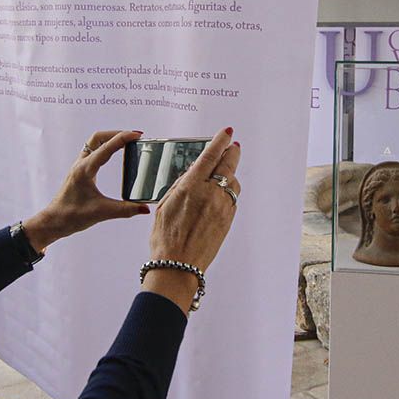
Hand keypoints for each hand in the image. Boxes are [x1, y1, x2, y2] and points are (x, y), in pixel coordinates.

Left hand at [22, 130, 149, 249]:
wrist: (54, 221)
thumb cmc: (71, 216)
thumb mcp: (102, 213)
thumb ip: (125, 210)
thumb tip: (145, 208)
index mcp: (85, 170)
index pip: (106, 147)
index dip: (123, 138)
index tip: (137, 134)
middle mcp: (81, 164)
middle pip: (98, 138)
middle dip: (116, 133)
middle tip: (133, 136)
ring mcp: (79, 167)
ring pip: (94, 143)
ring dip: (110, 138)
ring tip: (126, 142)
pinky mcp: (80, 172)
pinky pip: (93, 152)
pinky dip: (105, 148)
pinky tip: (114, 155)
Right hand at [143, 127, 240, 313]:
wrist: (178, 265)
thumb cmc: (166, 239)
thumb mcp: (164, 205)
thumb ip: (180, 186)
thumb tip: (191, 173)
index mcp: (191, 187)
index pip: (210, 156)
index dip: (220, 141)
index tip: (227, 132)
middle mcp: (210, 194)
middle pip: (228, 165)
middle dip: (232, 152)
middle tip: (234, 146)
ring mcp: (222, 207)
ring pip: (233, 182)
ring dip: (230, 174)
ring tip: (223, 172)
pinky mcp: (228, 219)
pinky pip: (233, 198)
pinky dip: (229, 191)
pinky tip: (221, 193)